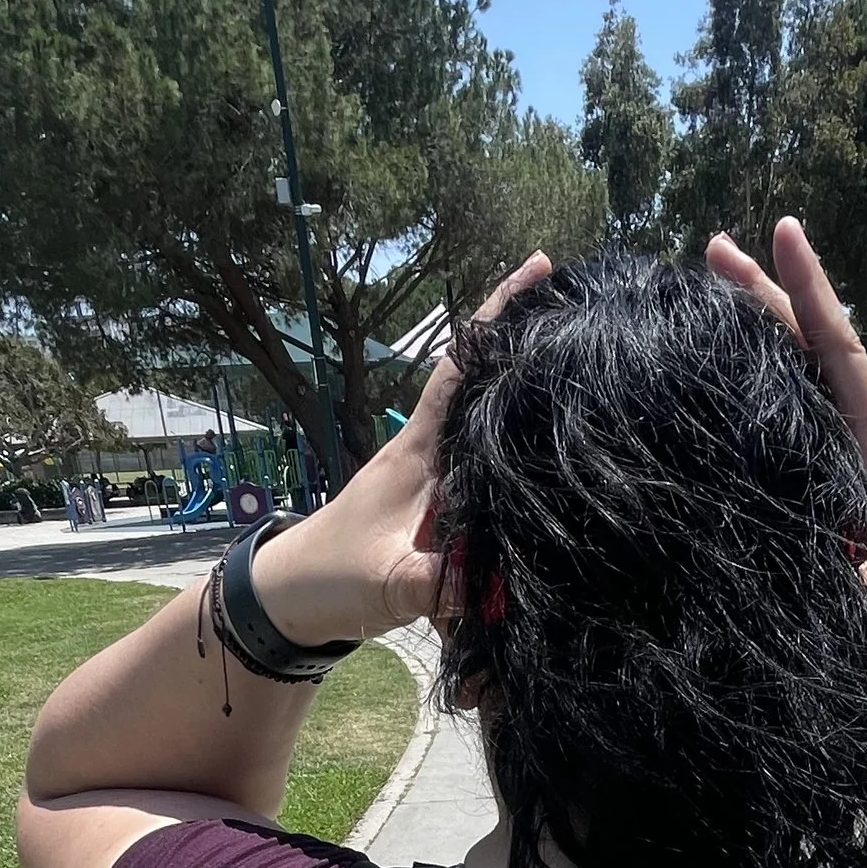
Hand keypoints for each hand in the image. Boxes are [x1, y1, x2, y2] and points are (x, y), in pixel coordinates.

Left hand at [237, 252, 554, 648]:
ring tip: (573, 365)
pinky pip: (477, 463)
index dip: (497, 316)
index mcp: (418, 454)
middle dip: (523, 343)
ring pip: (480, 420)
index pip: (461, 370)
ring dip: (518, 395)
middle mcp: (425, 454)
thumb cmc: (330, 579)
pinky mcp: (426, 506)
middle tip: (578, 307)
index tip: (537, 268)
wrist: (288, 598)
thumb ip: (436, 586)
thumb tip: (491, 586)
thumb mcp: (388, 584)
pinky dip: (507, 449)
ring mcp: (426, 478)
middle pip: (480, 382)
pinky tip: (534, 447)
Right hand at [703, 219, 866, 621]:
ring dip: (759, 329)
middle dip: (763, 294)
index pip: (837, 351)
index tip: (785, 231)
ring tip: (711, 289)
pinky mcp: (847, 469)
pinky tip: (733, 367)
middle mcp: (864, 430)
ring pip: (800, 370)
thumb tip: (854, 572)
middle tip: (715, 246)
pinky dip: (766, 374)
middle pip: (808, 344)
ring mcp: (855, 446)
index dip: (810, 291)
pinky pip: (799, 407)